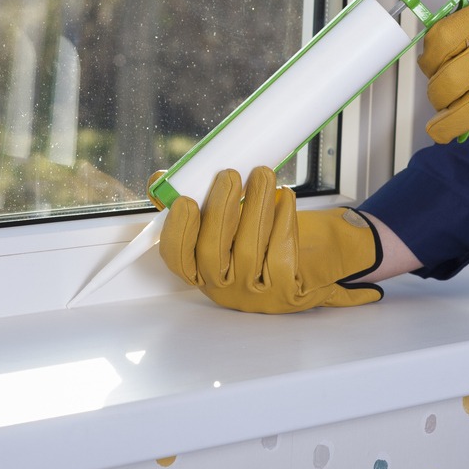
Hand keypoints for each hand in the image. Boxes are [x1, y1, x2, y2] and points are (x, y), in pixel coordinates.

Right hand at [158, 166, 383, 312]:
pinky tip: (286, 198)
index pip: (178, 258)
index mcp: (201, 270)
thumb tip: (160, 179)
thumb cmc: (258, 241)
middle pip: (213, 251)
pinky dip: (284, 221)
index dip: (178, 232)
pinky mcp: (285, 292)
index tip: (185, 201)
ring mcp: (254, 293)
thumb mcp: (226, 225)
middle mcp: (223, 287)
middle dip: (220, 209)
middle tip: (230, 175)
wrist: (307, 270)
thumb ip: (196, 202)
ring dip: (256, 206)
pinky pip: (281, 253)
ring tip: (263, 175)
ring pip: (249, 249)